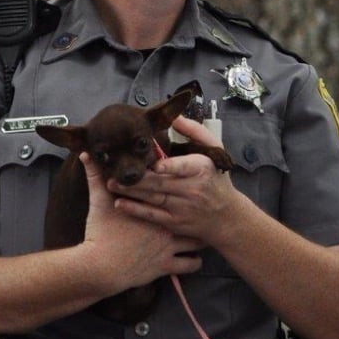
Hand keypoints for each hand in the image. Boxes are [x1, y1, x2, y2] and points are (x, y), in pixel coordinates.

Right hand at [80, 152, 202, 290]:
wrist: (100, 266)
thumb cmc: (100, 232)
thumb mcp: (97, 201)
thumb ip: (94, 176)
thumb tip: (85, 154)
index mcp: (153, 208)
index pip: (176, 194)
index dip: (185, 189)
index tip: (190, 187)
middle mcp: (165, 226)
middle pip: (191, 216)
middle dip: (197, 213)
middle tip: (201, 210)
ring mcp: (168, 247)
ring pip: (197, 242)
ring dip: (200, 239)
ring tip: (201, 234)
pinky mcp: (167, 266)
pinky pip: (191, 265)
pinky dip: (195, 262)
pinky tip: (195, 258)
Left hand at [110, 117, 244, 244]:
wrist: (227, 216)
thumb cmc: (216, 177)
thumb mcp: (214, 150)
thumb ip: (194, 131)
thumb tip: (174, 116)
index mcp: (201, 169)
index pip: (184, 167)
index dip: (169, 167)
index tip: (155, 165)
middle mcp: (192, 190)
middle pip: (162, 183)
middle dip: (139, 178)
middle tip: (117, 171)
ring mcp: (183, 208)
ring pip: (154, 199)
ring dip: (132, 192)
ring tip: (112, 183)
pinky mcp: (175, 222)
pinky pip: (152, 216)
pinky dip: (136, 210)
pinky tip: (120, 204)